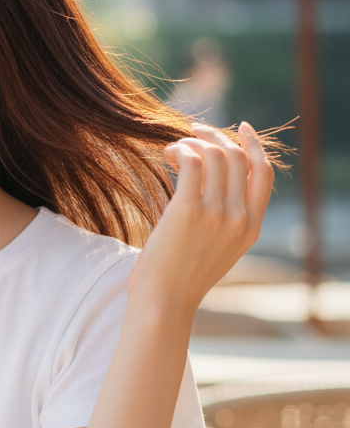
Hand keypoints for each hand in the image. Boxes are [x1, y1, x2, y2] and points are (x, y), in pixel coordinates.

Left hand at [128, 122, 273, 320]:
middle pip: (237, 157)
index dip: (253, 145)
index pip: (264, 173)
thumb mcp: (218, 248)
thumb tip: (212, 179)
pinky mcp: (188, 209)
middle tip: (191, 131)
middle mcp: (240, 218)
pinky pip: (190, 161)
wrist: (163, 300)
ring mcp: (216, 213)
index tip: (238, 128)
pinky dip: (179, 149)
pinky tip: (167, 155)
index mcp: (252, 227)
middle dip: (214, 136)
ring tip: (172, 150)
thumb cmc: (181, 274)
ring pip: (214, 155)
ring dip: (191, 142)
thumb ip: (226, 219)